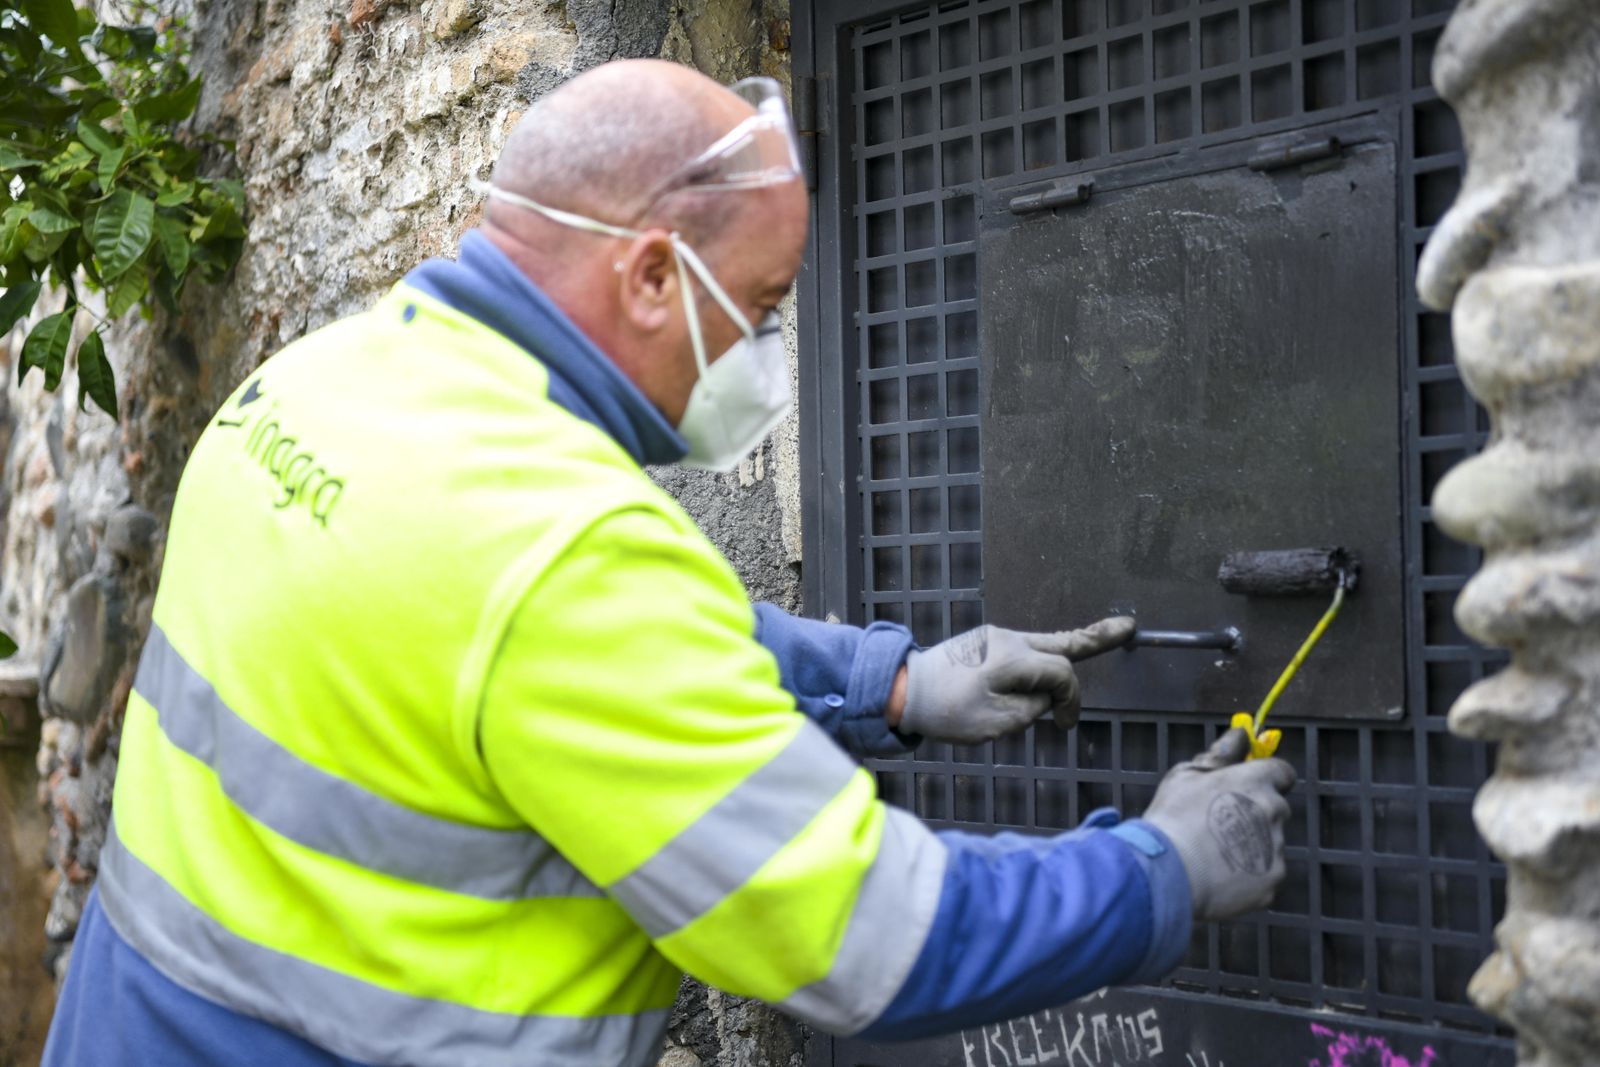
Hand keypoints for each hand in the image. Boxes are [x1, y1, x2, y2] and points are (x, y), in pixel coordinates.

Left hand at [898, 617, 1134, 742]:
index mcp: (1012, 657)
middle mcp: (1008, 639)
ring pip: (1045, 643)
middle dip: (1097, 637)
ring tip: (1108, 634)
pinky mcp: (986, 643)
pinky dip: (1046, 657)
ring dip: (1072, 647)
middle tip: (1128, 628)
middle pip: (1062, 641)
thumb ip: (1031, 708)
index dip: (1071, 700)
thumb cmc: (945, 711)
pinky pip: (1026, 649)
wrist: (901, 689)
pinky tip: (1058, 655)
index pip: (1062, 673)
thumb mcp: (996, 722)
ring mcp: (996, 637)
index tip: (1063, 726)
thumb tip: (1044, 698)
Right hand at [1142, 728, 1295, 921]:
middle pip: (1275, 808)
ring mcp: (1275, 850)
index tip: (1247, 788)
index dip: (1266, 779)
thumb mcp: (1186, 775)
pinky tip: (1220, 875)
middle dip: (1255, 814)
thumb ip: (1221, 753)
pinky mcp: (1272, 882)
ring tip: (1214, 854)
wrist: (1168, 873)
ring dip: (1251, 845)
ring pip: (1270, 843)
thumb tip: (1241, 734)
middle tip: (1219, 824)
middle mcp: (1273, 812)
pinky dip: (1248, 876)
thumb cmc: (1174, 819)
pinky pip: (1264, 874)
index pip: (1283, 772)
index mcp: (1255, 782)